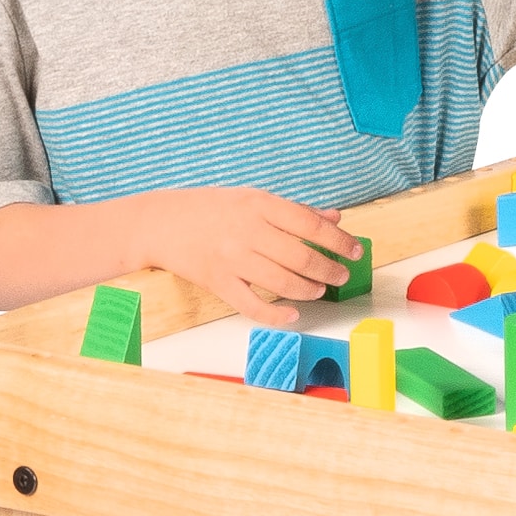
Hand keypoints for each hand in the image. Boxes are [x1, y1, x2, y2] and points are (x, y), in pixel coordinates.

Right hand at [133, 188, 359, 328]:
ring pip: (283, 283)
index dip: (339, 240)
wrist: (160, 222)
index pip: (310, 224)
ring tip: (319, 290)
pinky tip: (294, 315)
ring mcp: (232, 259)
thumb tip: (335, 218)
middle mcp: (247, 231)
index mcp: (259, 205)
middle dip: (329, 270)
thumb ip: (295, 210)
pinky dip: (277, 315)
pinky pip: (253, 306)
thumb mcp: (253, 199)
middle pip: (302, 257)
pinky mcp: (218, 283)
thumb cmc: (211, 209)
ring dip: (309, 290)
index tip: (356, 250)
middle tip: (341, 276)